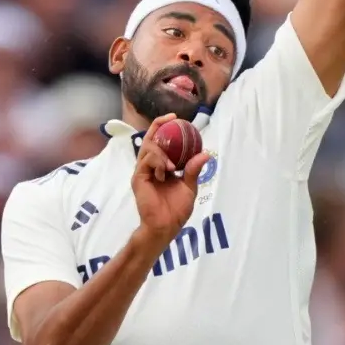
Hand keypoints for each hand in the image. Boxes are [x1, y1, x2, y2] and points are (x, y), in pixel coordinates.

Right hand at [131, 113, 210, 242]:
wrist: (165, 226)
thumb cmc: (176, 210)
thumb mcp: (189, 187)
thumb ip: (193, 170)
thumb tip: (205, 153)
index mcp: (162, 166)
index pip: (161, 142)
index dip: (166, 127)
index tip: (177, 118)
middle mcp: (150, 166)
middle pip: (150, 139)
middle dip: (158, 126)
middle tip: (172, 119)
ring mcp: (143, 171)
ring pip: (148, 148)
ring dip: (162, 152)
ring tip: (172, 166)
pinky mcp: (138, 178)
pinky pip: (146, 161)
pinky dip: (158, 162)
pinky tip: (166, 171)